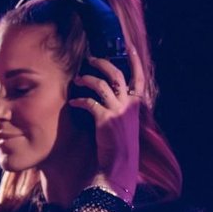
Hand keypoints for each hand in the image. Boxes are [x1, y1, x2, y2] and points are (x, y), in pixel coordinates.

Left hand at [69, 50, 144, 202]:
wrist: (119, 166)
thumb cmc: (121, 145)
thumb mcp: (127, 123)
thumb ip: (123, 106)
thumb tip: (110, 92)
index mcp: (137, 105)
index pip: (139, 77)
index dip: (134, 60)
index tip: (129, 45)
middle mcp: (129, 105)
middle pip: (117, 74)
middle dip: (102, 63)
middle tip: (91, 59)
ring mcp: (118, 111)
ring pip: (101, 84)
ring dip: (86, 79)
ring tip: (77, 80)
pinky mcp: (104, 119)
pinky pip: (89, 102)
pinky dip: (79, 101)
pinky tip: (73, 103)